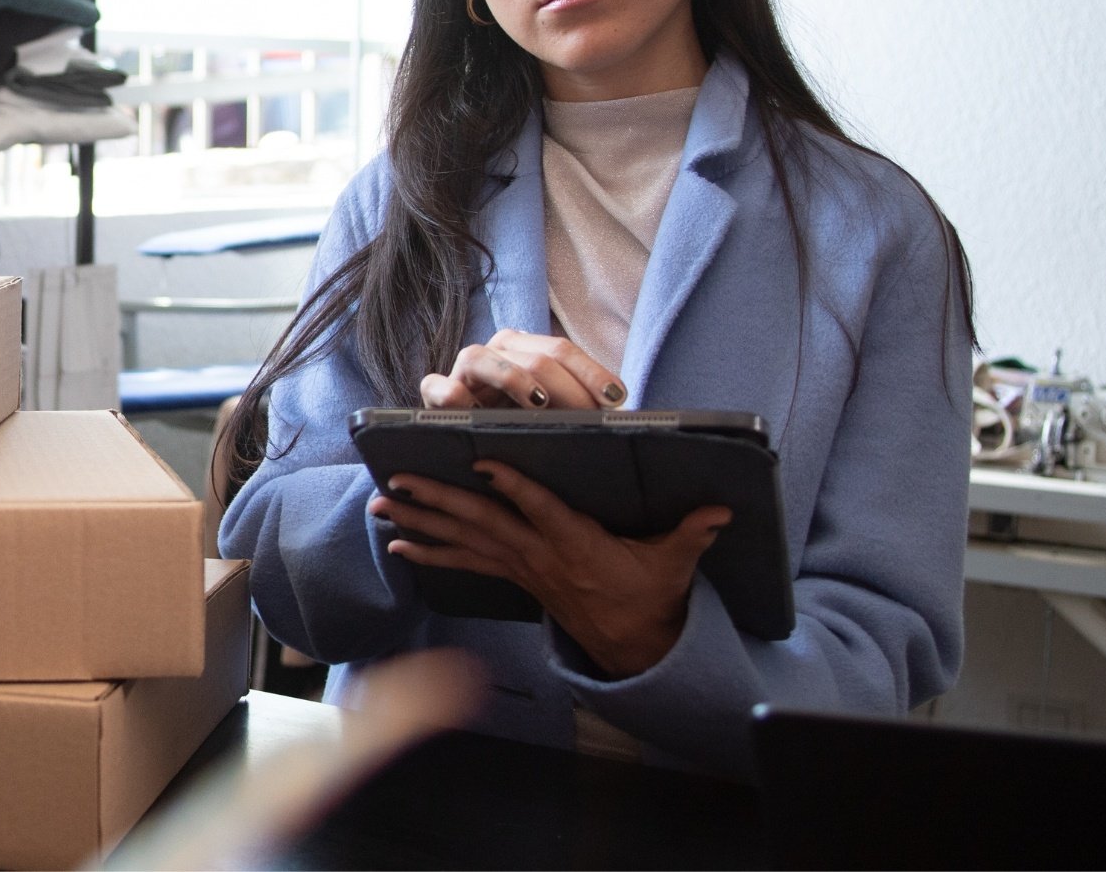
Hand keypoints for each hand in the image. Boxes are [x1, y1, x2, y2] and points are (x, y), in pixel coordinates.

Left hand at [367, 460, 729, 677]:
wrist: (631, 644)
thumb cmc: (648, 594)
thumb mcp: (673, 563)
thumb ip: (692, 532)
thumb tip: (722, 509)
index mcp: (575, 543)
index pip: (539, 508)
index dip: (512, 485)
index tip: (484, 461)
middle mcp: (538, 555)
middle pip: (481, 522)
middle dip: (437, 501)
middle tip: (397, 481)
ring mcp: (521, 567)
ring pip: (464, 540)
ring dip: (421, 522)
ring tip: (382, 505)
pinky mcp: (513, 576)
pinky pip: (464, 564)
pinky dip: (429, 554)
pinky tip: (398, 544)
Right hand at [419, 329, 626, 409]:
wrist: (466, 440)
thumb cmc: (520, 426)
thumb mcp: (554, 414)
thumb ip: (578, 408)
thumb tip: (620, 418)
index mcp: (526, 348)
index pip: (562, 350)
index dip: (591, 372)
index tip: (616, 399)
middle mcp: (496, 350)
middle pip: (535, 358)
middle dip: (566, 387)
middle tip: (588, 417)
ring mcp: (464, 369)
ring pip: (485, 358)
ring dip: (514, 379)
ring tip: (539, 403)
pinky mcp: (435, 392)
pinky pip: (441, 388)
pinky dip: (456, 398)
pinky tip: (476, 415)